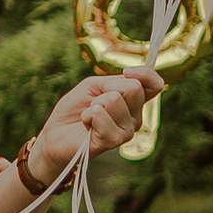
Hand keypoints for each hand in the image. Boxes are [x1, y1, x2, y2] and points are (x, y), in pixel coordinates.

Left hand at [24, 67, 163, 186]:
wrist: (57, 134)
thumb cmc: (76, 109)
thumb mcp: (95, 86)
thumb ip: (116, 81)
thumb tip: (131, 77)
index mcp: (134, 103)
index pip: (155, 85)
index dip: (145, 74)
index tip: (126, 72)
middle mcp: (135, 118)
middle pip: (133, 88)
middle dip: (107, 89)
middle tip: (95, 103)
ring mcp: (126, 131)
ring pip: (114, 100)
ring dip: (94, 104)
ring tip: (89, 116)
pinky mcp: (113, 141)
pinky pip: (101, 115)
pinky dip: (88, 115)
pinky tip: (86, 125)